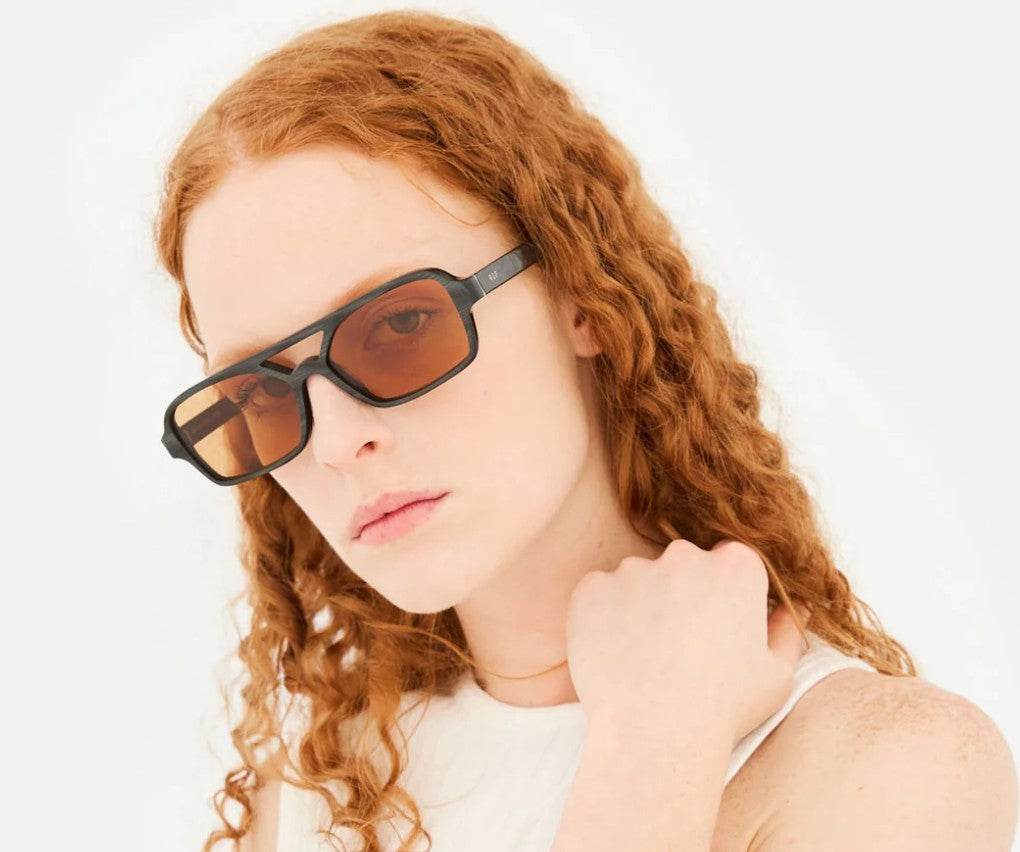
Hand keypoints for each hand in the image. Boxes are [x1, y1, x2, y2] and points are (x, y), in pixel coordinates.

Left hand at [564, 538, 809, 746]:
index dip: (724, 595)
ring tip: (646, 657)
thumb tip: (796, 608)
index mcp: (736, 567)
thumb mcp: (776, 674)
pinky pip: (598, 593)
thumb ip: (786, 631)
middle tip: (679, 646)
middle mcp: (684, 556)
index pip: (729, 562)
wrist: (656, 732)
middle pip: (683, 565)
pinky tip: (617, 654)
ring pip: (639, 579)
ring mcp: (634, 569)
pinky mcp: (593, 589)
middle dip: (682, 595)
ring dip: (641, 605)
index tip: (717, 628)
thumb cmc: (723, 708)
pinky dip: (603, 616)